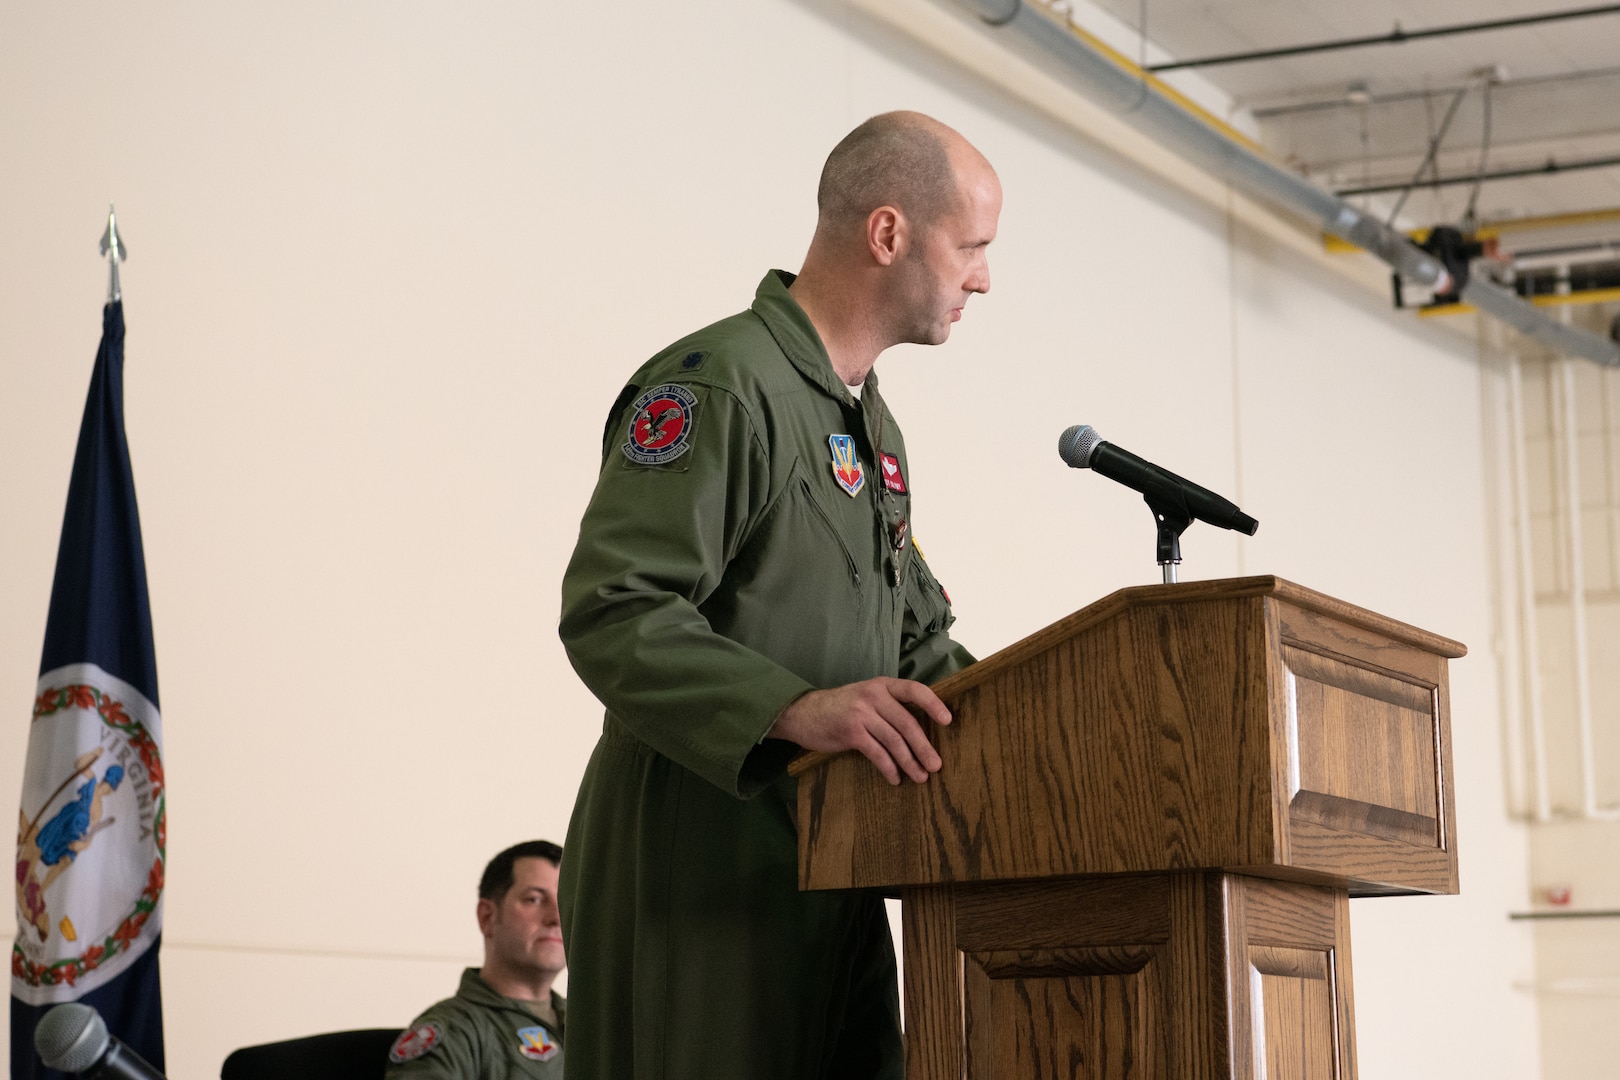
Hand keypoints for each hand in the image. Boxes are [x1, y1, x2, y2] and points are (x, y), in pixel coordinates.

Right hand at [768, 678, 950, 785]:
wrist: (803, 712)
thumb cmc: (840, 707)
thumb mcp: (865, 696)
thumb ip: (889, 706)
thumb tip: (920, 731)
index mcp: (881, 685)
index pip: (914, 689)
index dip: (933, 704)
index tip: (948, 721)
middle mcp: (873, 696)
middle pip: (907, 723)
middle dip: (924, 747)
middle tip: (936, 765)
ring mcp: (861, 714)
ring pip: (895, 741)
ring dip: (910, 762)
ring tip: (921, 777)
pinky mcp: (851, 732)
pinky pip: (877, 753)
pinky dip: (889, 768)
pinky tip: (896, 778)